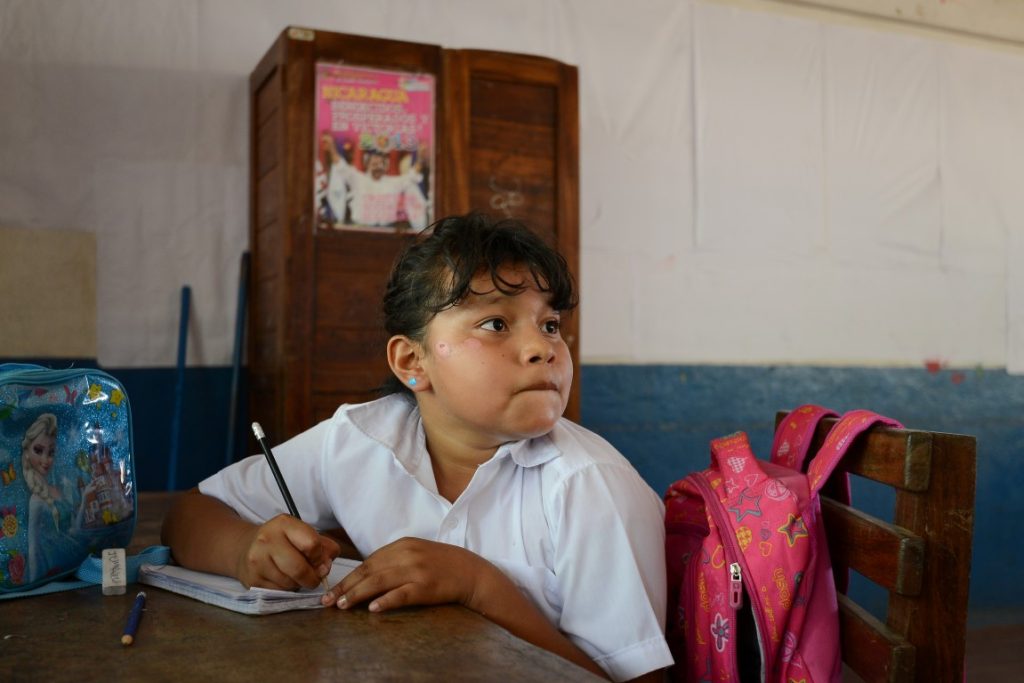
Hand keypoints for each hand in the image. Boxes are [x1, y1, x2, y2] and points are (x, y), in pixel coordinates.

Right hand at [234, 514, 339, 589]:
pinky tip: (284, 579)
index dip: (321, 557)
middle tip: (315, 577)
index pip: (312, 544)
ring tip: (297, 575)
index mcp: (284, 523)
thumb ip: (324, 547)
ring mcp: (257, 560)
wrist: (246, 547)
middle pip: (299, 568)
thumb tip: (326, 566)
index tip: (320, 561)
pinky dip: (287, 589)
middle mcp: (267, 539)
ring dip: (299, 584)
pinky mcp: (252, 579)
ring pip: (290, 583)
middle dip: (313, 578)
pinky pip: (279, 591)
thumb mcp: (303, 534)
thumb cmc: (283, 541)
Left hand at [323, 537, 489, 611]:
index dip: (348, 577)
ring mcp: (416, 571)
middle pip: (369, 571)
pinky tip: (373, 608)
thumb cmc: (440, 564)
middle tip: (328, 601)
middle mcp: (406, 555)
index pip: (368, 562)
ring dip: (358, 594)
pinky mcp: (426, 587)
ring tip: (343, 605)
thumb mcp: (415, 554)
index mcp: (402, 545)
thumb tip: (364, 576)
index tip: (332, 589)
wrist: (470, 572)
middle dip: (346, 586)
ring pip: (380, 582)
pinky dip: (386, 600)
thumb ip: (392, 561)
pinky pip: (401, 594)